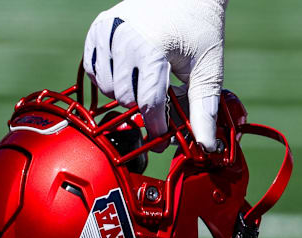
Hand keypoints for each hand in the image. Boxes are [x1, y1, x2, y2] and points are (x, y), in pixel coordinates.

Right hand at [83, 0, 226, 151]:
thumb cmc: (200, 29)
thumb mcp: (207, 69)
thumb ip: (203, 109)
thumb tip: (205, 145)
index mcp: (153, 48)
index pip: (148, 103)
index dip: (156, 126)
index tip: (163, 138)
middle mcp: (124, 38)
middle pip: (125, 98)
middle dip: (143, 105)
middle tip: (161, 98)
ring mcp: (107, 32)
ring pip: (106, 87)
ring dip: (126, 92)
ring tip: (148, 79)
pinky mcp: (97, 30)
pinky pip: (94, 70)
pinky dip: (109, 77)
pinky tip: (130, 69)